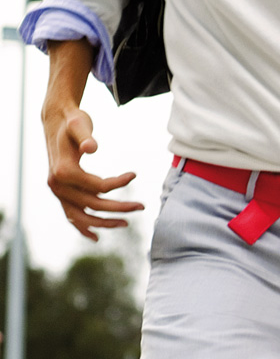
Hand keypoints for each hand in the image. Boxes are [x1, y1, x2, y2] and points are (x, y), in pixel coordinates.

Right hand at [43, 101, 140, 238]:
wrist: (56, 122)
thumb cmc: (73, 122)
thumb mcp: (79, 124)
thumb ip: (86, 135)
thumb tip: (92, 147)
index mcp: (63, 171)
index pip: (97, 187)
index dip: (119, 184)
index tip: (135, 174)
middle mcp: (57, 185)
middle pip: (92, 204)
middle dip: (119, 208)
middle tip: (142, 206)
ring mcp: (57, 191)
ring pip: (80, 216)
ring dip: (103, 223)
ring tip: (126, 224)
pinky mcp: (60, 193)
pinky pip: (70, 215)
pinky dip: (82, 227)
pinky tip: (95, 237)